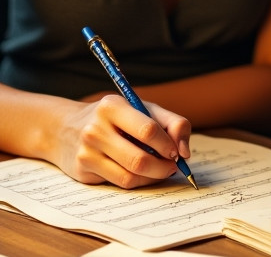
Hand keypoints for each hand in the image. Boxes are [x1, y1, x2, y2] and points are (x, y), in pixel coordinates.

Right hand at [52, 95, 191, 187]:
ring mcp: (86, 152)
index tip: (177, 151)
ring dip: (154, 177)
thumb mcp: (144, 109)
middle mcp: (95, 129)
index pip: (148, 130)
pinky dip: (140, 182)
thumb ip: (173, 123)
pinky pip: (120, 183)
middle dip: (164, 166)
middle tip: (173, 166)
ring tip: (162, 169)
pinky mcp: (83, 171)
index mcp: (112, 107)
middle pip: (140, 159)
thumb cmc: (115, 118)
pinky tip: (144, 174)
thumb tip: (185, 152)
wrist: (65, 128)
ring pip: (131, 176)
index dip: (168, 144)